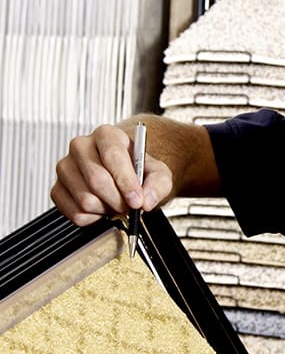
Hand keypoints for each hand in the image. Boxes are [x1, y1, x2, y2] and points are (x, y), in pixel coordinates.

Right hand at [51, 123, 171, 225]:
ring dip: (107, 209)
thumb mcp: (158, 173)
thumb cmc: (138, 171)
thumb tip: (146, 200)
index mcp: (106, 135)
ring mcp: (65, 167)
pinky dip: (94, 218)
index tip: (137, 201)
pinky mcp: (57, 189)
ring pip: (85, 200)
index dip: (126, 182)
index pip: (112, 156)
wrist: (124, 176)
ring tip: (116, 203)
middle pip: (97, 181)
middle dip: (118, 200)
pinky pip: (75, 213)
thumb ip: (159, 184)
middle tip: (130, 205)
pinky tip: (102, 208)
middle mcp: (81, 146)